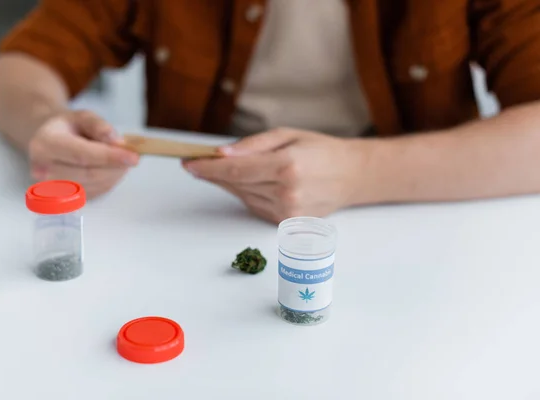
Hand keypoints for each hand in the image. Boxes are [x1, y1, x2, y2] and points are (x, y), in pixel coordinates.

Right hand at [28, 110, 139, 198]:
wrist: (48, 141)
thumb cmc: (68, 128)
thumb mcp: (82, 116)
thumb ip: (98, 126)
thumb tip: (116, 142)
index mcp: (45, 144)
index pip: (82, 154)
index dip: (109, 157)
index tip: (133, 157)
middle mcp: (43, 169)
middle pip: (89, 174)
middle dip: (115, 167)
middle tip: (132, 158)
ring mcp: (51, 188)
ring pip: (94, 186)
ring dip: (114, 175)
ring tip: (119, 160)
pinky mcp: (63, 199)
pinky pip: (94, 193)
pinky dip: (108, 182)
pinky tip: (109, 169)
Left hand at [182, 128, 369, 222]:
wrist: (351, 176)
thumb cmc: (320, 150)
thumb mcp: (287, 135)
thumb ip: (252, 146)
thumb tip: (221, 154)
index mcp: (288, 166)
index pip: (236, 170)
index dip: (208, 168)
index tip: (188, 163)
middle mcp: (287, 193)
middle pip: (236, 184)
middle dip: (214, 173)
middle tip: (197, 162)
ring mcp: (287, 212)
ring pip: (243, 196)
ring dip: (230, 183)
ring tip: (225, 169)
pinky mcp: (285, 223)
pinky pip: (254, 205)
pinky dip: (246, 193)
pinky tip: (249, 181)